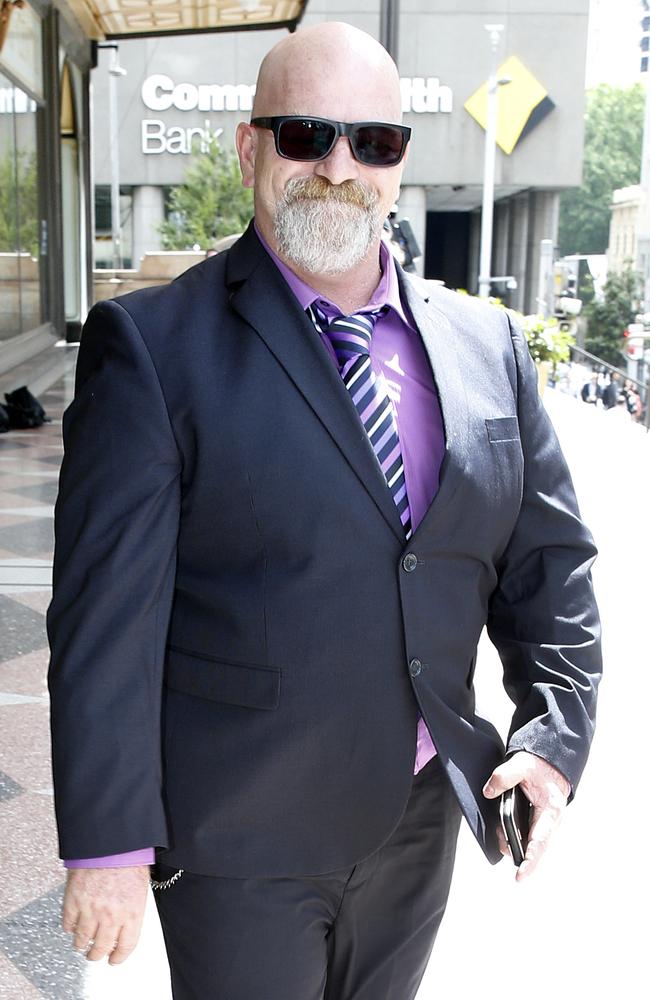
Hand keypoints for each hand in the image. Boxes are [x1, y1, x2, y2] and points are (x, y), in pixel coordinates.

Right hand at [62, 865, 149, 963]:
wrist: (110, 841)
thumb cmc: (129, 857)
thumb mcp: (140, 886)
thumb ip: (133, 908)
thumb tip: (126, 923)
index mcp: (132, 913)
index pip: (126, 946)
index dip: (119, 957)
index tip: (114, 959)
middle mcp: (111, 916)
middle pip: (101, 948)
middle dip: (97, 954)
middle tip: (94, 954)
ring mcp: (90, 910)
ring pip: (81, 941)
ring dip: (81, 944)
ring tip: (82, 942)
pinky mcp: (73, 901)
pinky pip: (68, 924)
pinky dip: (69, 927)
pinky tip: (73, 925)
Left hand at [482, 751, 569, 881]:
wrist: (550, 763)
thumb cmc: (539, 767)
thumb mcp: (521, 764)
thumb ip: (504, 776)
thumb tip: (488, 792)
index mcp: (550, 810)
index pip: (539, 840)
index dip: (530, 860)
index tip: (520, 875)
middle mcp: (551, 822)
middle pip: (536, 849)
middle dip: (518, 855)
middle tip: (501, 848)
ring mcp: (546, 825)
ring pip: (531, 845)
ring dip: (514, 844)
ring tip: (499, 834)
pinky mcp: (539, 824)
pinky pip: (528, 838)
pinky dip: (515, 838)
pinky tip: (503, 832)